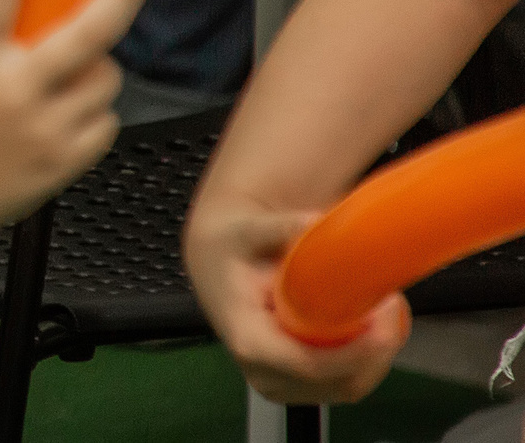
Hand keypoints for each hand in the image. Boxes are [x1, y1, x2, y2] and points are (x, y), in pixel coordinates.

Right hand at [184, 191, 408, 405]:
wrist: (217, 264)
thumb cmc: (232, 250)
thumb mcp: (249, 231)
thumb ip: (281, 227)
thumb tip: (316, 221)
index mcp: (248, 338)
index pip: (309, 364)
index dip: (355, 352)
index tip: (382, 320)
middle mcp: (262, 371)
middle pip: (338, 381)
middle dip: (376, 349)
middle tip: (391, 303)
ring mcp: (281, 383)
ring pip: (348, 387)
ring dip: (377, 356)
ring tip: (384, 311)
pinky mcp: (297, 386)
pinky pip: (346, 385)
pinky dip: (369, 362)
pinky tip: (372, 329)